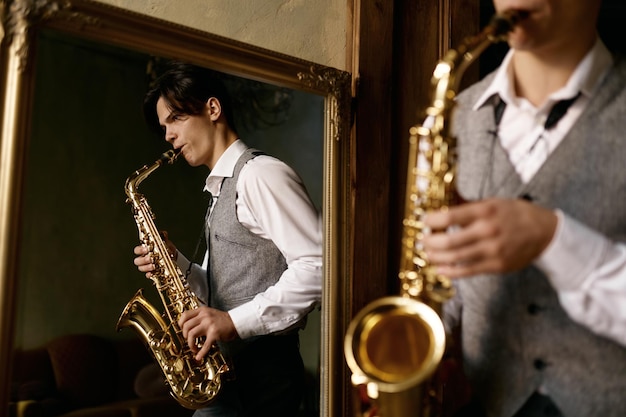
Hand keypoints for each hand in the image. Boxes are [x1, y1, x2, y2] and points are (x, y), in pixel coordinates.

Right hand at [132, 231, 176, 277]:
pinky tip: (152, 273)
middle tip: (150, 258)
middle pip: (137, 261)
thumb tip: (164, 233)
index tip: (146, 249)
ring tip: (153, 266)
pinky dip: (149, 274)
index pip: (137, 250)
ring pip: (141, 268)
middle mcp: (144, 258)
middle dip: (142, 260)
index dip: (139, 250)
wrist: (174, 257)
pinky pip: (148, 275)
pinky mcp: (152, 273)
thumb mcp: (166, 242)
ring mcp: (147, 266)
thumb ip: (164, 237)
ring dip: (146, 267)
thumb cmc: (167, 249)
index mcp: (145, 250)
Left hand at [178, 307, 238, 360]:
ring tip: (194, 348)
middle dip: (185, 336)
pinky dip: (201, 352)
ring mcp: (209, 324)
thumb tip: (187, 326)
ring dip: (190, 344)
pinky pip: (205, 345)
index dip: (181, 324)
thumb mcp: (210, 313)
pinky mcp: (214, 333)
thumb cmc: (223, 320)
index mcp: (202, 311)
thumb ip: (200, 317)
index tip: (183, 330)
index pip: (185, 315)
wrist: (236, 322)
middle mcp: (204, 316)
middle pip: (186, 326)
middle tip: (189, 340)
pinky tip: (199, 356)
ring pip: (191, 334)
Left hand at [422, 198, 556, 277]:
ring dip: (436, 257)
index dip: (431, 221)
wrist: (545, 232)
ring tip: (428, 253)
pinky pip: (467, 271)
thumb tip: (441, 216)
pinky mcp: (496, 266)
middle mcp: (488, 231)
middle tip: (423, 240)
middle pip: (448, 241)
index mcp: (485, 211)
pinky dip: (449, 271)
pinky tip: (440, 268)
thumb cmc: (515, 214)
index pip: (449, 217)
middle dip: (430, 242)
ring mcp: (492, 250)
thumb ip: (469, 210)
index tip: (425, 222)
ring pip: (455, 258)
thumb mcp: (493, 203)